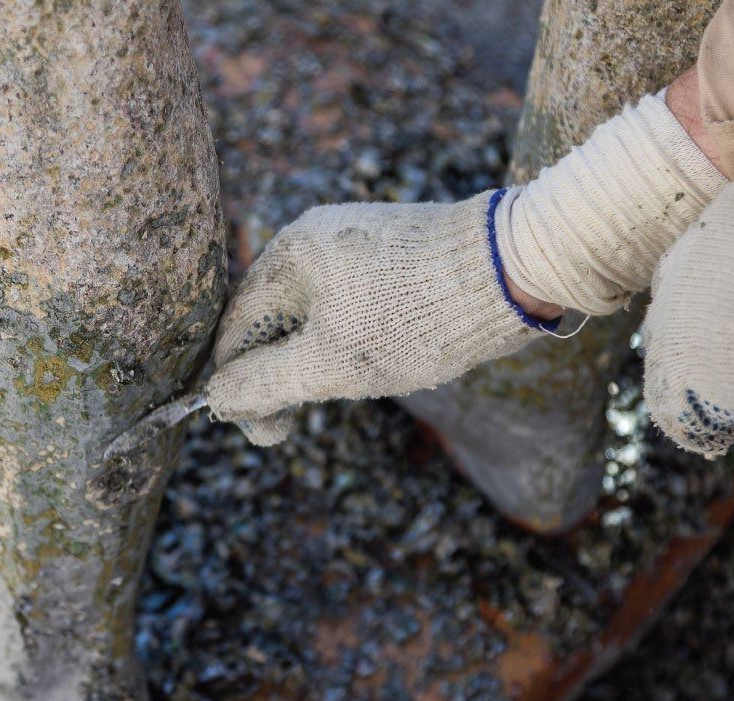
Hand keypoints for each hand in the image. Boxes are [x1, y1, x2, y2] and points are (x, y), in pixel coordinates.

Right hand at [206, 195, 553, 444]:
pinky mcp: (396, 256)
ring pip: (315, 316)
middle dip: (280, 376)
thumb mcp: (329, 364)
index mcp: (292, 251)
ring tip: (345, 392)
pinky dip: (350, 341)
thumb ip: (266, 384)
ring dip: (316, 362)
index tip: (257, 429)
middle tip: (291, 428)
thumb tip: (218, 398)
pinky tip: (375, 365)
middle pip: (274, 319)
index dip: (237, 381)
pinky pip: (351, 305)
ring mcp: (360, 243)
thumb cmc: (416, 318)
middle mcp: (319, 237)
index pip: (238, 323)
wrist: (516, 270)